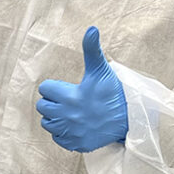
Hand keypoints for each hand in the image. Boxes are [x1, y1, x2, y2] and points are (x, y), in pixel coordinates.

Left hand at [36, 26, 128, 152]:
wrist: (131, 120)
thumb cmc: (114, 92)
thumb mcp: (101, 70)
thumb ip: (91, 50)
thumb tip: (91, 29)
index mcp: (70, 96)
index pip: (45, 89)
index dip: (55, 87)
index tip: (68, 88)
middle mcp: (67, 115)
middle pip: (42, 106)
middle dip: (52, 101)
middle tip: (68, 100)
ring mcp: (71, 131)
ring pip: (47, 123)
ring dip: (54, 117)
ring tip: (71, 112)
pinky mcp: (75, 144)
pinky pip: (57, 138)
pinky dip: (63, 132)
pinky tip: (75, 125)